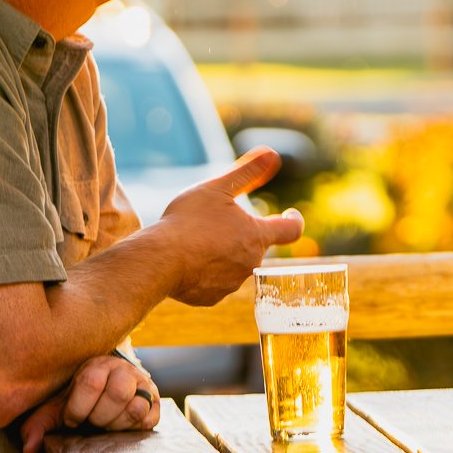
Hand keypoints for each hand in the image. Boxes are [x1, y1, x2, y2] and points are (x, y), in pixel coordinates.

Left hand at [18, 352, 159, 452]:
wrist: (106, 393)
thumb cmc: (78, 401)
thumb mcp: (56, 408)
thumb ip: (39, 425)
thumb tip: (28, 450)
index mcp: (97, 365)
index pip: (92, 381)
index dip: (78, 408)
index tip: (71, 419)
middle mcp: (123, 371)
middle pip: (118, 393)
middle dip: (99, 416)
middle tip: (91, 422)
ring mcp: (143, 387)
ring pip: (135, 407)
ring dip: (116, 423)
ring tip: (104, 425)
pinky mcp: (154, 405)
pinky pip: (148, 419)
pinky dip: (132, 428)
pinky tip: (119, 427)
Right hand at [155, 150, 305, 306]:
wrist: (160, 261)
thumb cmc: (189, 221)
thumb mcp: (217, 188)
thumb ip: (247, 172)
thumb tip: (272, 154)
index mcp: (257, 236)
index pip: (291, 229)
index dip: (293, 219)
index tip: (289, 214)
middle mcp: (251, 263)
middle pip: (254, 246)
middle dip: (241, 235)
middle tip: (214, 222)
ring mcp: (231, 283)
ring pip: (232, 265)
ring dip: (221, 254)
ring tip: (195, 242)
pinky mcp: (211, 298)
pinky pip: (213, 283)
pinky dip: (204, 272)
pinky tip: (186, 262)